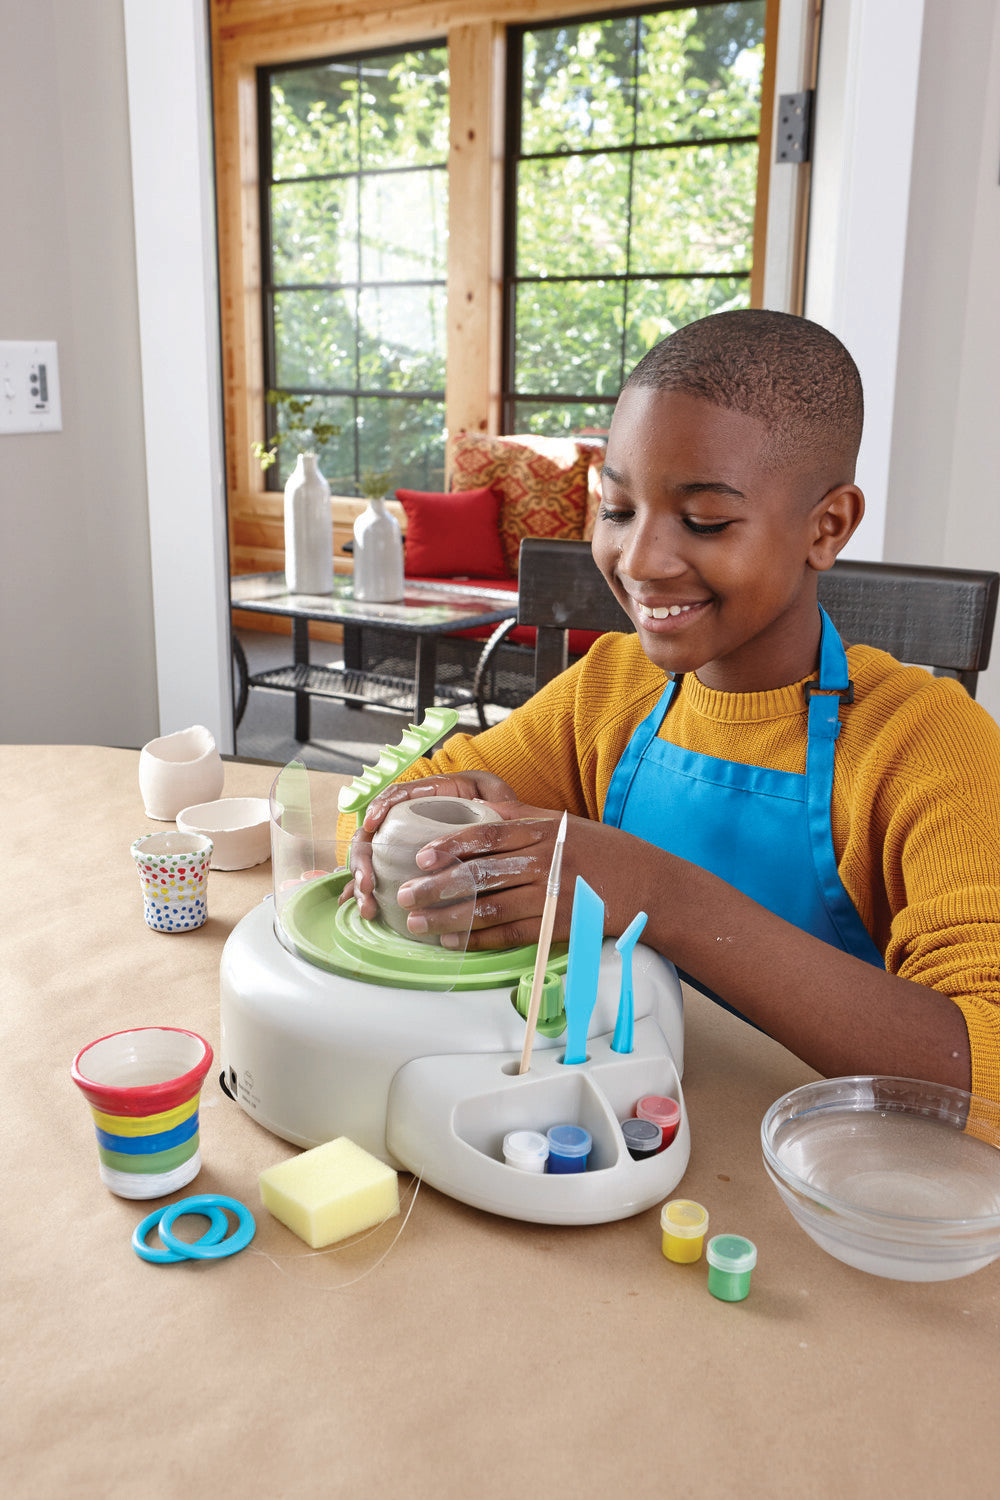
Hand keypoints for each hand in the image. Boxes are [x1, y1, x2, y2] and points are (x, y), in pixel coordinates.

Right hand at [340, 770, 519, 919]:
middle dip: (363, 859)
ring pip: (370, 859)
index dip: (378, 807)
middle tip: (368, 884)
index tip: (371, 824)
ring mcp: (401, 842)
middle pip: (372, 833)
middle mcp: (406, 818)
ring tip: (369, 907)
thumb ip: (495, 799)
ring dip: (362, 882)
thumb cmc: (494, 806)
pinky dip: (369, 894)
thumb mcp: (495, 797)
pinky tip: (369, 911)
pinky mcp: (401, 864)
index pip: (393, 797)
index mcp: (426, 796)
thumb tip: (479, 805)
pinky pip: (379, 877)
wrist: (498, 823)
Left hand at [393, 801, 637, 950]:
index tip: (421, 857)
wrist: (649, 883)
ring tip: (419, 924)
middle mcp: (545, 859)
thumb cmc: (601, 851)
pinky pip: (511, 933)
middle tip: (406, 896)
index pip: (487, 835)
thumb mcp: (562, 824)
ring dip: (449, 917)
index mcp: (542, 829)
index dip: (450, 846)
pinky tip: (455, 941)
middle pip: (480, 873)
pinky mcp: (560, 924)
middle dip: (437, 887)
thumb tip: (471, 817)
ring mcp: (553, 893)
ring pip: (490, 907)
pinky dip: (480, 939)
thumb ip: (520, 822)